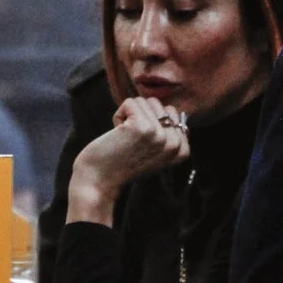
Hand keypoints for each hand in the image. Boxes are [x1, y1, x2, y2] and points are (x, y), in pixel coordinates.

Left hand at [65, 97, 190, 225]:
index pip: (171, 112)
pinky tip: (116, 135)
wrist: (100, 180)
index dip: (150, 122)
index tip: (142, 144)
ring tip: (124, 138)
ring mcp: (160, 135)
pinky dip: (118, 115)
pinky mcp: (142, 127)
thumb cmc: (123, 163)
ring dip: (128, 116)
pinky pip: (130, 102)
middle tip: (131, 141)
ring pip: (144, 101)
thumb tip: (170, 109)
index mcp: (182, 150)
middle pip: (158, 104)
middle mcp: (175, 143)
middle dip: (140, 116)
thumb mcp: (154, 151)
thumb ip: (167, 133)